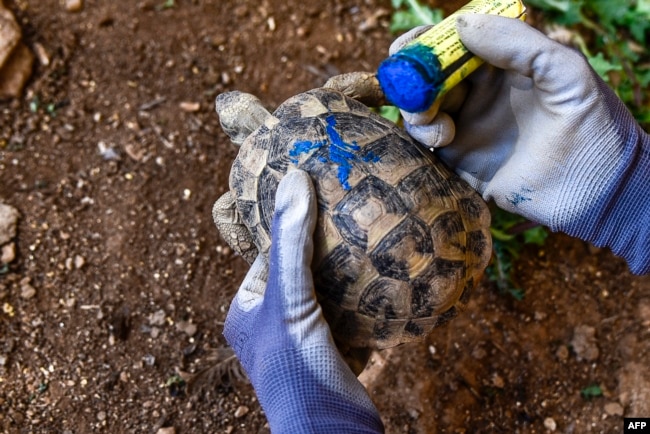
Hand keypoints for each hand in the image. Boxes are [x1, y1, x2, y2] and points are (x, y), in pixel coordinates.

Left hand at [222, 170, 382, 431]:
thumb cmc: (296, 370)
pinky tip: (386, 276)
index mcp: (248, 312)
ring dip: (349, 272)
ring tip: (372, 236)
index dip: (290, 227)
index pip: (267, 256)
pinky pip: (352, 315)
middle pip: (301, 273)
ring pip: (329, 293)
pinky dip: (367, 298)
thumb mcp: (287, 300)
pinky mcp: (337, 353)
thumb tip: (293, 179)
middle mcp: (273, 325)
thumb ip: (290, 242)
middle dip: (324, 248)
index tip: (315, 198)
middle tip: (349, 213)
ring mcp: (306, 341)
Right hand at [395, 14, 649, 273]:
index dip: (428, 41)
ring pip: (422, 108)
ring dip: (416, 109)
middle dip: (411, 76)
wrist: (600, 193)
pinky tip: (442, 140)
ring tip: (434, 122)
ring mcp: (469, 127)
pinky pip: (426, 143)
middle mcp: (481, 94)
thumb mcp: (566, 73)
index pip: (456, 43)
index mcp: (505, 65)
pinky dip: (421, 136)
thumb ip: (520, 44)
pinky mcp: (461, 162)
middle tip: (405, 84)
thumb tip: (461, 23)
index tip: (409, 46)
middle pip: (429, 75)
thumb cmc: (595, 127)